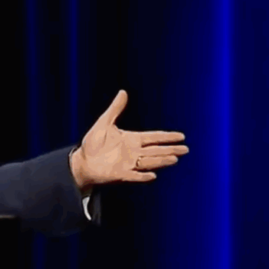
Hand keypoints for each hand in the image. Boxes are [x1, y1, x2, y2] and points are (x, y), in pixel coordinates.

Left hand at [69, 90, 188, 188]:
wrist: (82, 162)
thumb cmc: (92, 144)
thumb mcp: (104, 123)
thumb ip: (115, 109)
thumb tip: (123, 92)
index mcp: (132, 139)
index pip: (153, 137)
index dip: (167, 137)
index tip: (181, 136)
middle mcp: (134, 152)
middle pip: (156, 150)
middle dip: (171, 149)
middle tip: (185, 149)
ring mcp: (129, 164)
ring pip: (149, 161)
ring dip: (161, 160)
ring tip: (174, 159)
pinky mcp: (121, 174)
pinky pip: (134, 175)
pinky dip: (143, 176)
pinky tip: (152, 175)